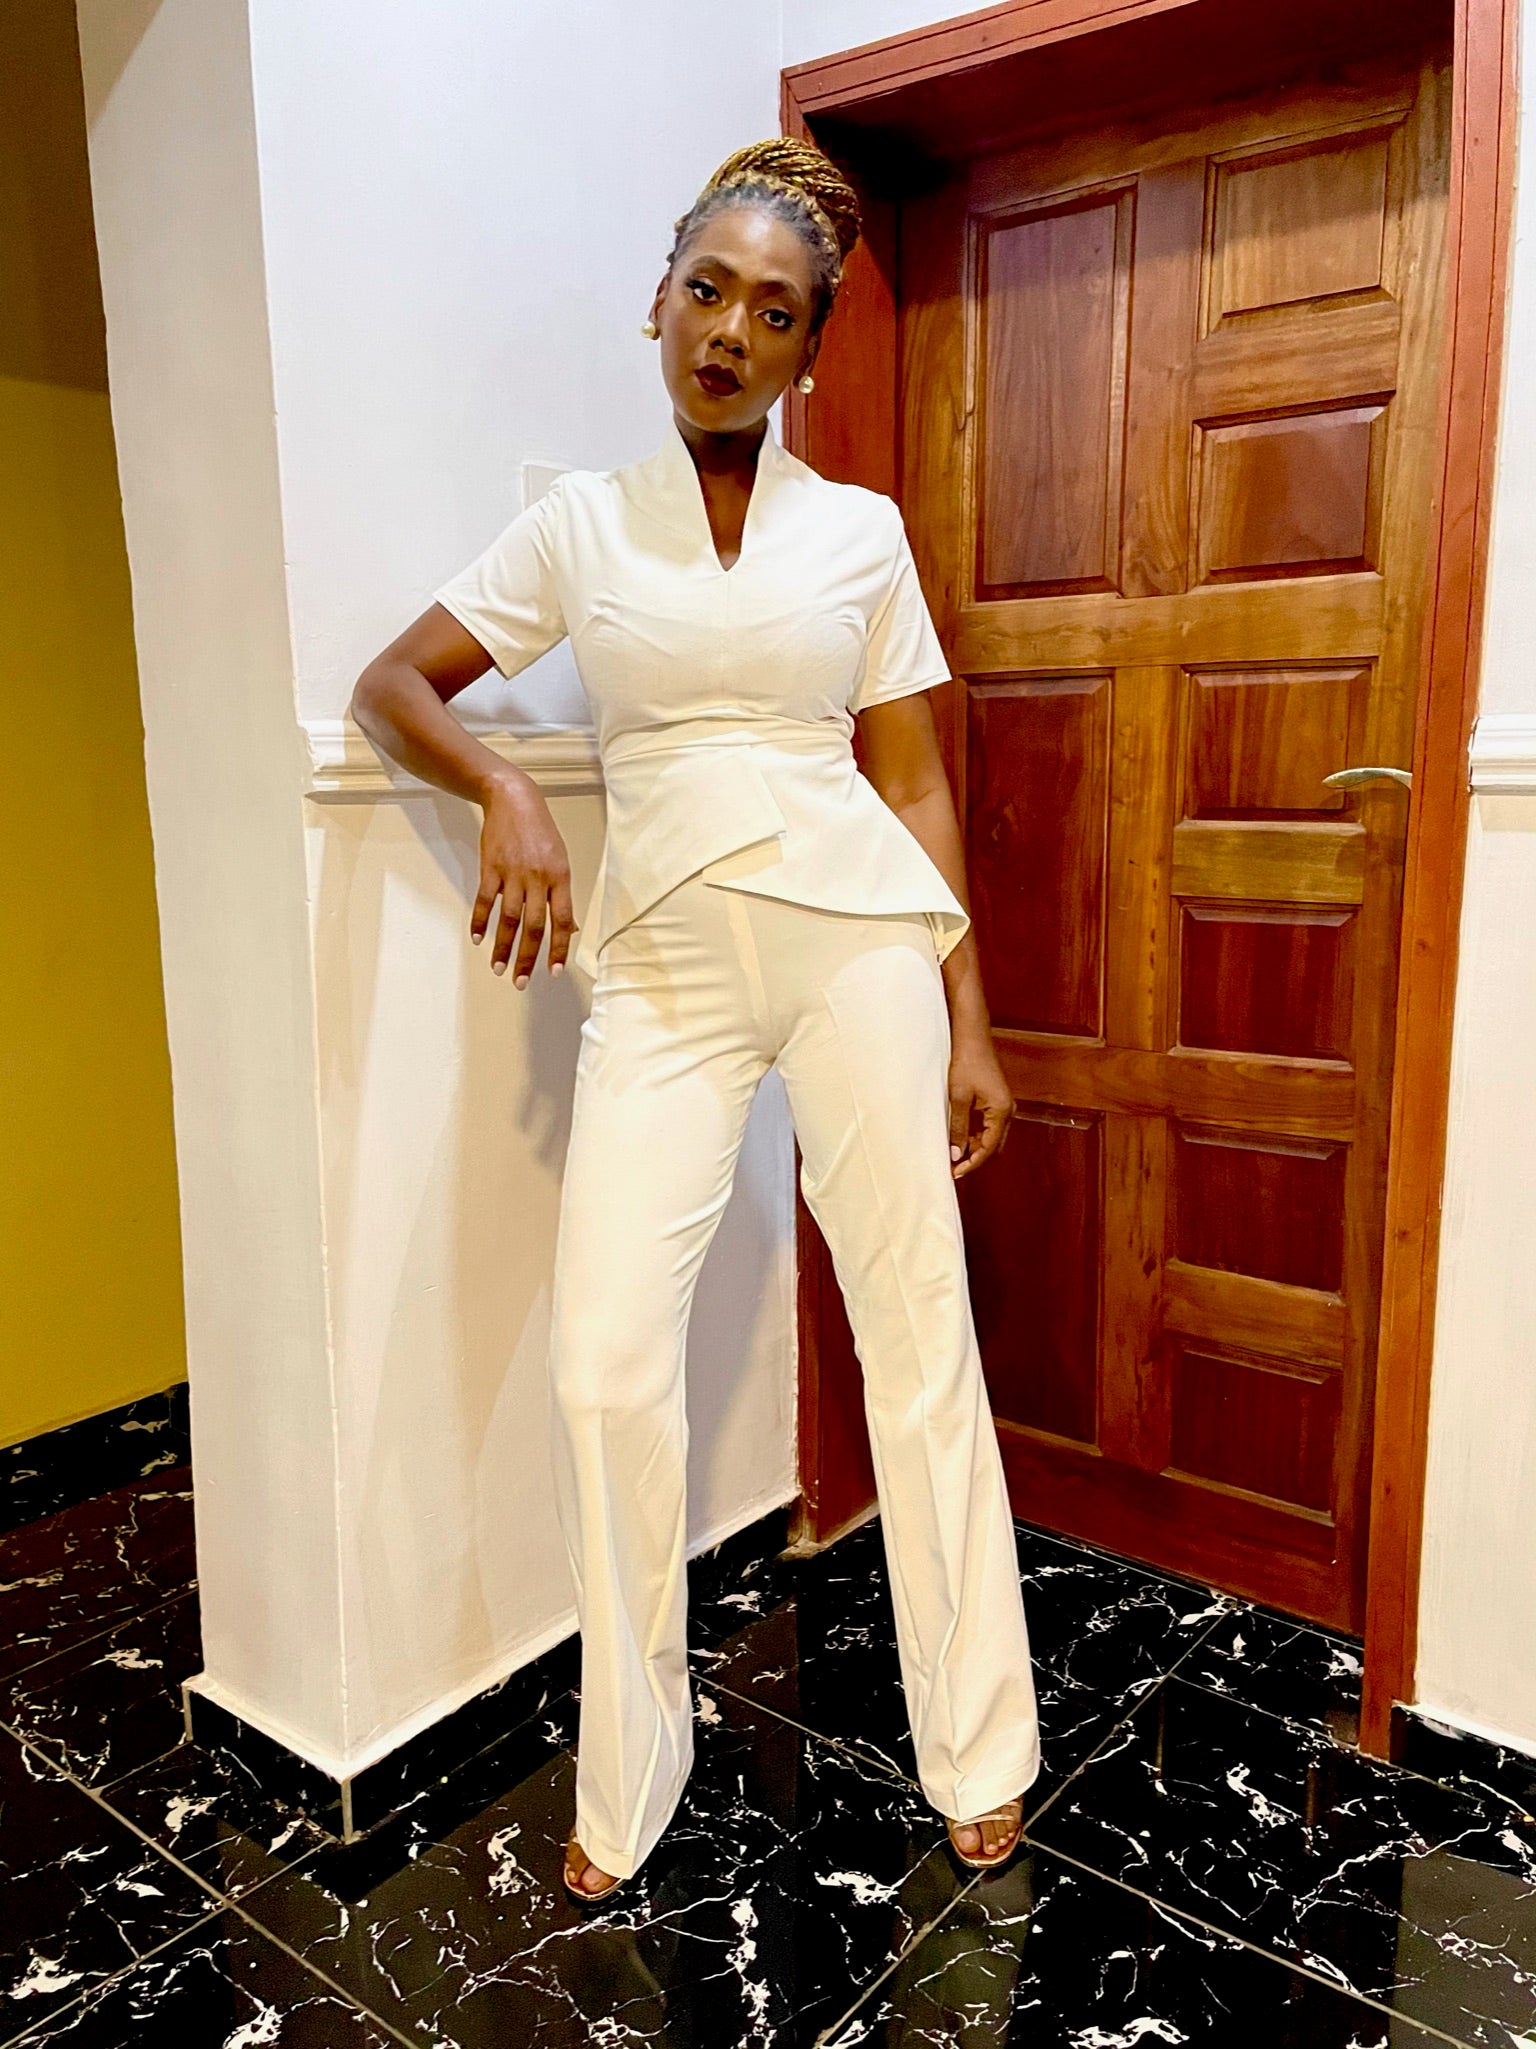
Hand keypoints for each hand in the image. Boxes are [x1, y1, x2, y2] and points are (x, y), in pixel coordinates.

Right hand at [470, 769, 576, 984]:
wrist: (513, 800)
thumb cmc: (540, 832)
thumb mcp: (560, 860)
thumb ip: (562, 894)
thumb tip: (570, 927)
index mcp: (560, 877)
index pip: (562, 920)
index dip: (559, 948)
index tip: (554, 971)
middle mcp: (537, 878)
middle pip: (533, 926)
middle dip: (527, 958)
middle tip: (520, 981)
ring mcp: (512, 873)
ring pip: (509, 919)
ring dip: (502, 947)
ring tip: (498, 968)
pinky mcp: (490, 868)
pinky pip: (485, 901)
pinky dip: (481, 922)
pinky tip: (478, 939)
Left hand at [947, 1027, 1012, 1179]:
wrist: (972, 1036)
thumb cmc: (966, 1061)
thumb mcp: (958, 1097)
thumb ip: (958, 1127)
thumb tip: (956, 1153)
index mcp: (1002, 1111)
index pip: (988, 1148)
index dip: (971, 1163)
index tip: (955, 1173)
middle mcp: (1007, 1110)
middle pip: (993, 1146)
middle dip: (974, 1158)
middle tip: (953, 1167)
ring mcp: (1003, 1105)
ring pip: (991, 1136)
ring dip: (974, 1146)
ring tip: (953, 1153)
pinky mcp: (996, 1099)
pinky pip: (989, 1125)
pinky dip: (976, 1134)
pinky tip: (960, 1136)